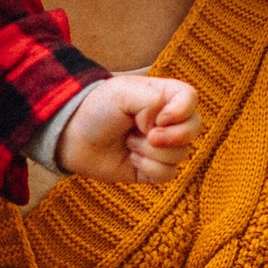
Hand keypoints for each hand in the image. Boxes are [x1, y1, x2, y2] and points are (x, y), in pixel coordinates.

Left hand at [56, 71, 200, 187]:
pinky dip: (149, 168)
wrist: (73, 138)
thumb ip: (152, 101)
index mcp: (164, 96)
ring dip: (149, 150)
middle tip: (147, 135)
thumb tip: (163, 125)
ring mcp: (162, 146)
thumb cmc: (96, 110)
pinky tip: (131, 159)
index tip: (158, 117)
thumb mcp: (122, 93)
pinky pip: (169, 174)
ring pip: (180, 154)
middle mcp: (168, 120)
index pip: (191, 99)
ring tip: (128, 142)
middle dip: (171, 136)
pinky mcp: (154, 169)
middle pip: (194, 128)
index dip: (180, 112)